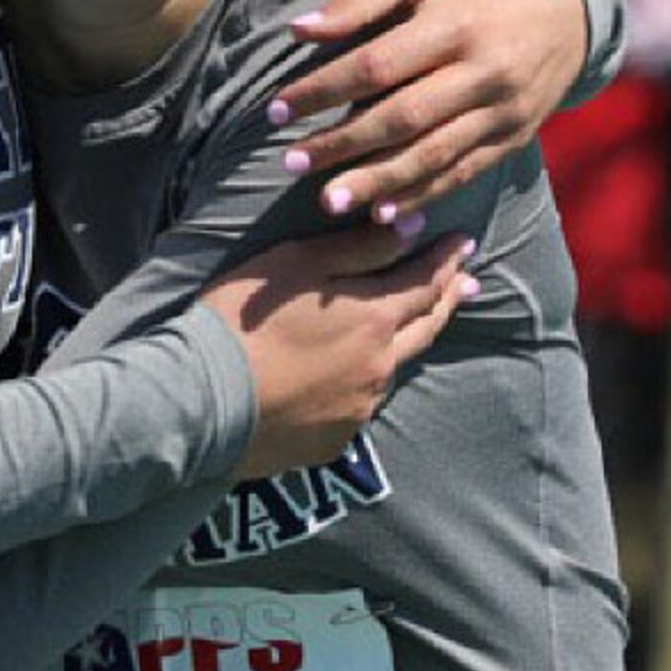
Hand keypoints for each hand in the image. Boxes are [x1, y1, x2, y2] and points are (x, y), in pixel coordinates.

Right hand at [206, 221, 475, 477]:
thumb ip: (359, 249)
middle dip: (448, 299)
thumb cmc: (243, 319)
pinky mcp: (335, 442)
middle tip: (468, 282)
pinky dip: (365, 382)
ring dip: (408, 341)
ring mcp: (359, 409)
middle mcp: (379, 367)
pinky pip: (361, 405)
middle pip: (425, 328)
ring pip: (396, 368)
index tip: (463, 242)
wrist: (202, 400)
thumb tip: (413, 229)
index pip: (424, 282)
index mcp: (373, 319)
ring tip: (413, 325)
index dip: (445, 260)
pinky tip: (352, 376)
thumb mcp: (296, 264)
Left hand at [271, 0, 585, 216]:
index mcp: (456, 24)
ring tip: (329, 201)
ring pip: (434, 155)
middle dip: (342, 145)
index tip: (274, 111)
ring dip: (378, 182)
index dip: (322, 91)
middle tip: (289, 165)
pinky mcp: (517, 134)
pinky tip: (385, 211)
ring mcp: (505, 109)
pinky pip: (466, 171)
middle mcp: (485, 72)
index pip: (375, 66)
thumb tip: (299, 31)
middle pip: (402, 118)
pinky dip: (425, 194)